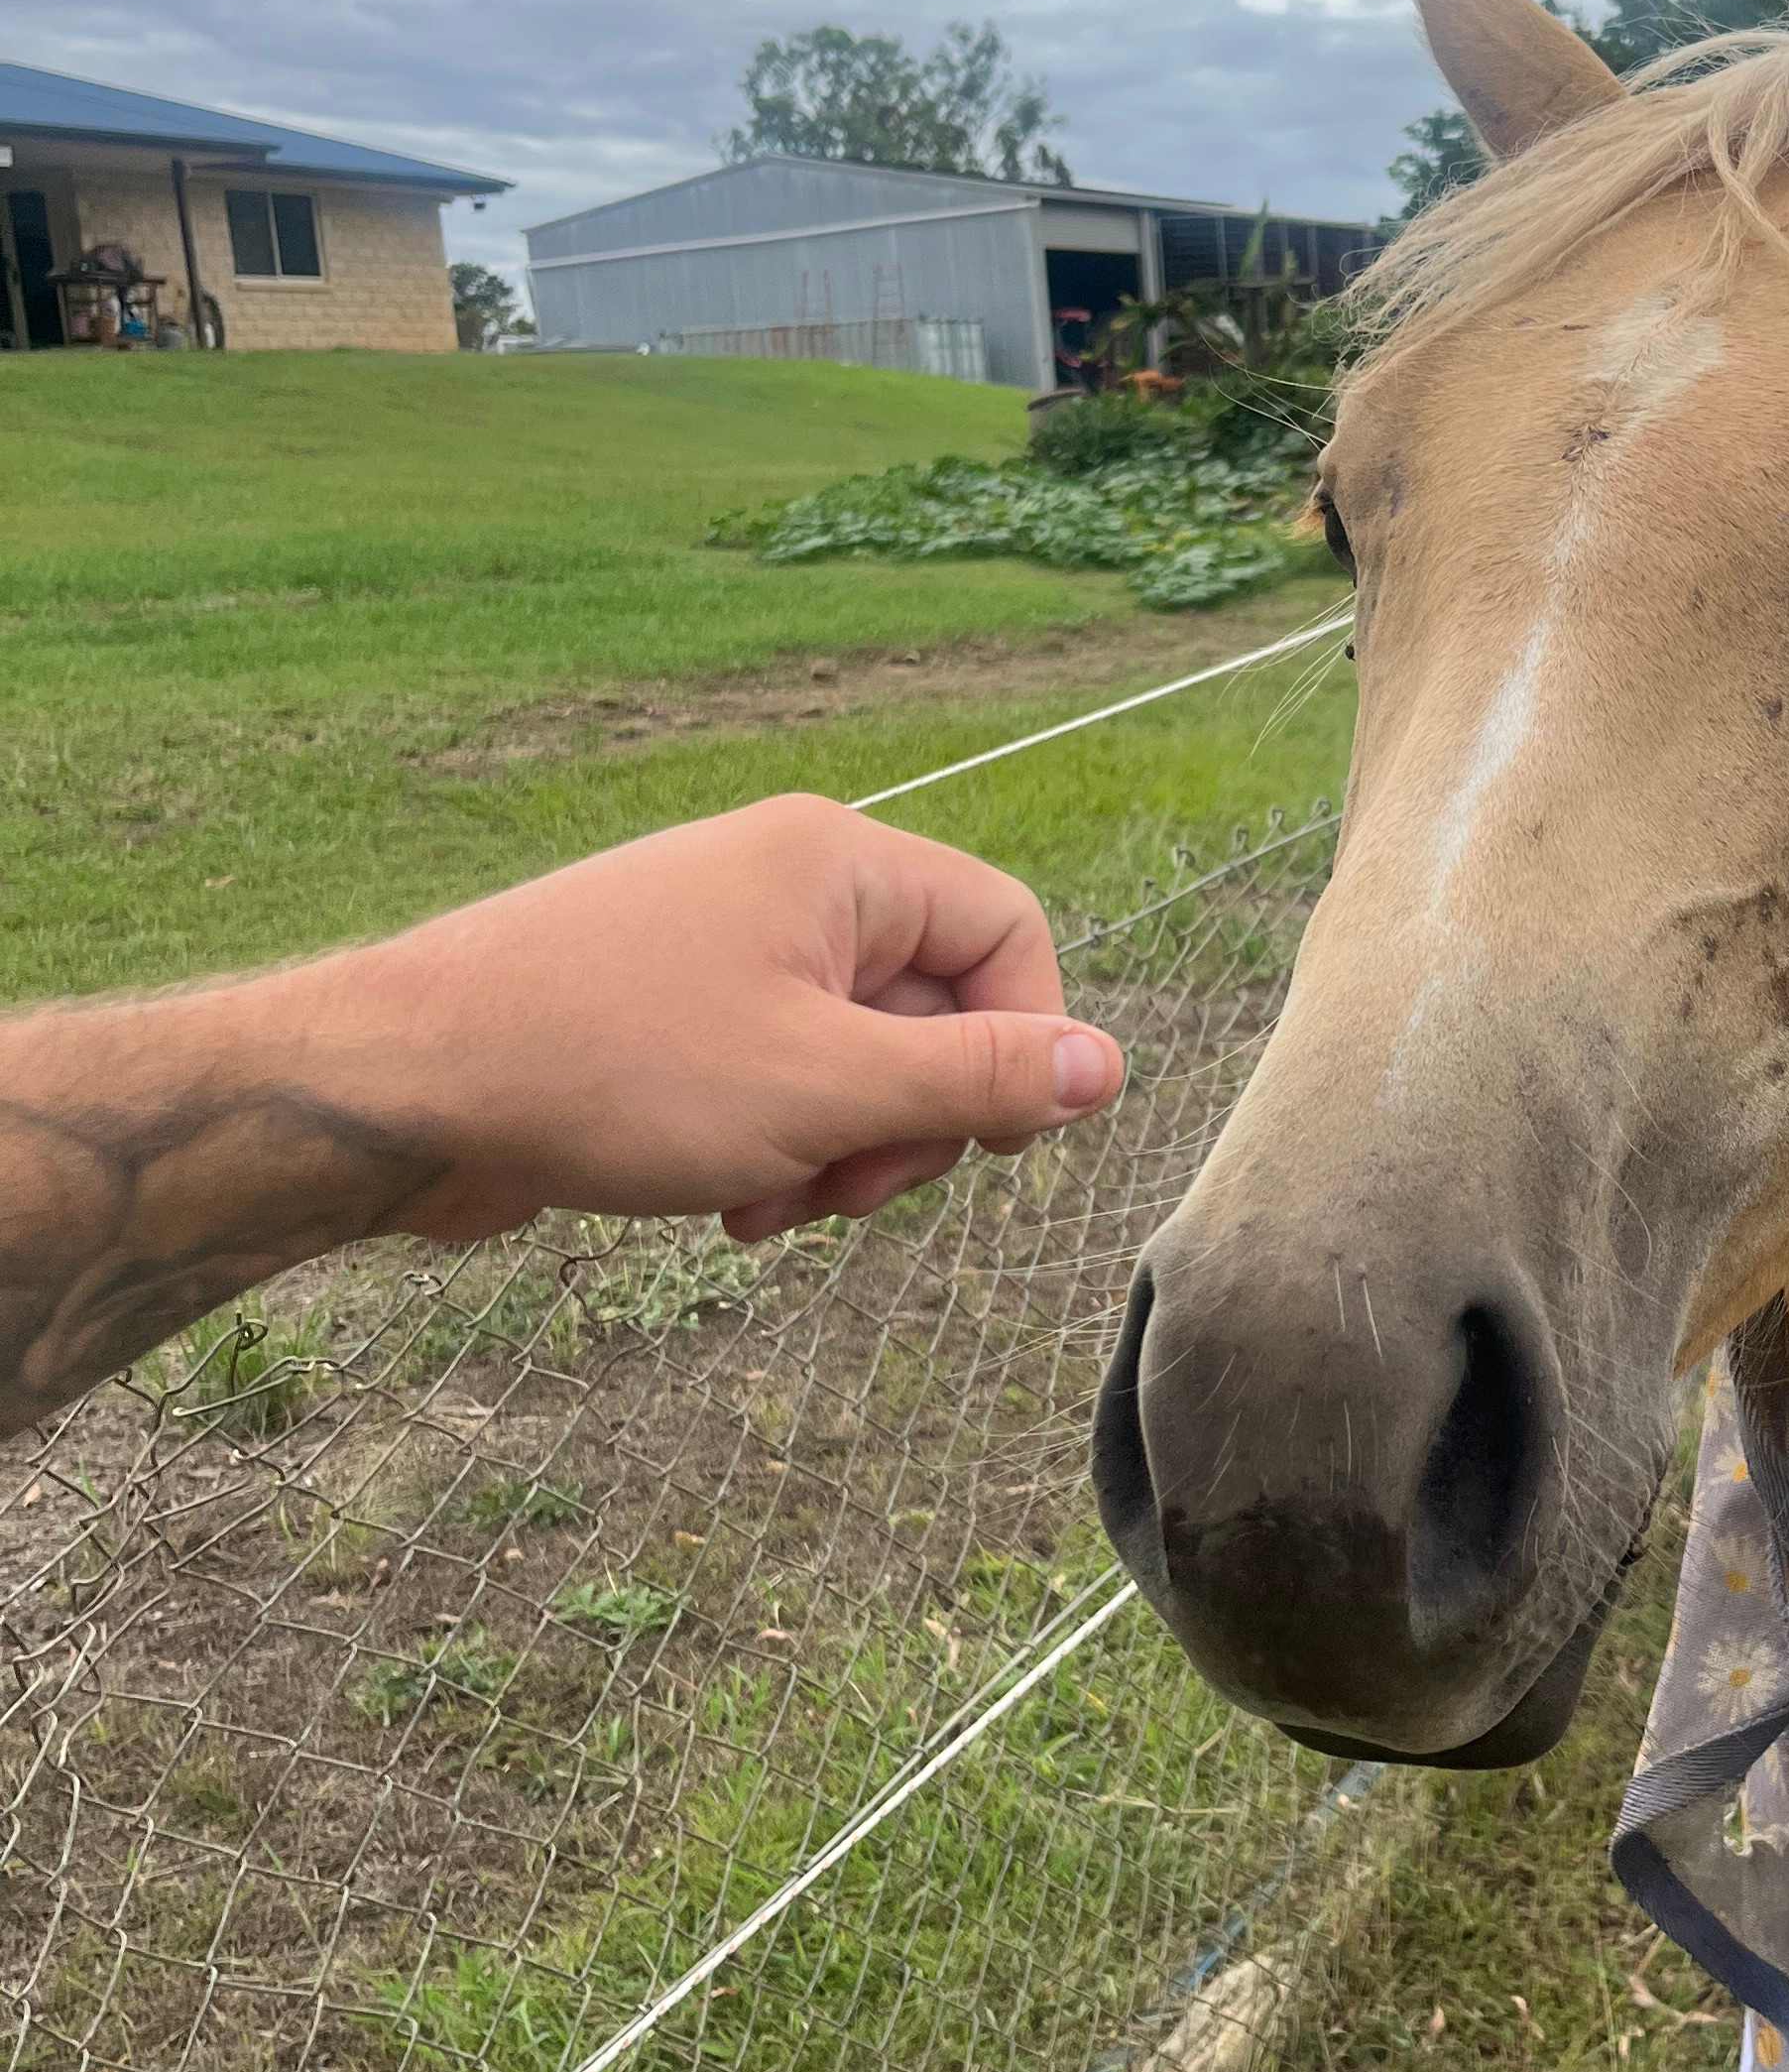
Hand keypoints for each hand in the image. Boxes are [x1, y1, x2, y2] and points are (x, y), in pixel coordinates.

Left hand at [292, 796, 1122, 1246]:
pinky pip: (777, 1073)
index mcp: (836, 865)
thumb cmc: (609, 1070)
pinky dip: (773, 1143)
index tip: (987, 1143)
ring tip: (767, 1206)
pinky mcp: (668, 1007)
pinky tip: (722, 1201)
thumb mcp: (826, 1089)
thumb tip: (1104, 1068)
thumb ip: (975, 1081)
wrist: (402, 1087)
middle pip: (934, 1002)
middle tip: (851, 1191)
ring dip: (839, 1149)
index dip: (1022, 1042)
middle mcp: (785, 884)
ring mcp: (721, 943)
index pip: (1006, 932)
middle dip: (911, 1118)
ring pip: (853, 1055)